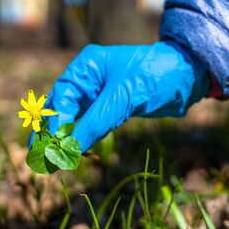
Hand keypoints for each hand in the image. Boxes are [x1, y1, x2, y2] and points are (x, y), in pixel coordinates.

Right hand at [45, 41, 209, 151]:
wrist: (190, 76)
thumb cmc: (157, 76)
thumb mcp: (123, 98)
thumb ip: (95, 123)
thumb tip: (68, 150)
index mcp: (86, 67)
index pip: (61, 98)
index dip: (55, 125)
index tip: (52, 149)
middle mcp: (88, 79)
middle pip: (60, 108)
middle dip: (50, 133)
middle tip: (38, 159)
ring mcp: (98, 93)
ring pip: (72, 119)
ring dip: (64, 138)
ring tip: (51, 161)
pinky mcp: (110, 107)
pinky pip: (89, 125)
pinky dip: (82, 139)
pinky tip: (74, 153)